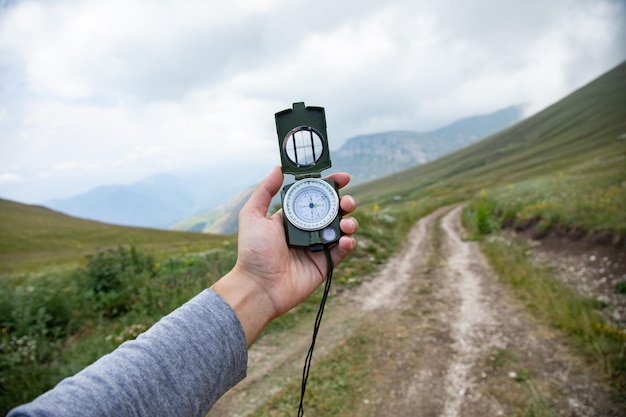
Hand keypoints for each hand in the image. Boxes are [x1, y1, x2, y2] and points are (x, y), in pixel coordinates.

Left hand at [211, 166, 357, 345]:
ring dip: (349, 221)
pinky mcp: (325, 264)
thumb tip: (278, 168)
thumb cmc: (253, 252)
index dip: (331, 185)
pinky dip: (349, 242)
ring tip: (345, 223)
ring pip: (342, 229)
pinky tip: (345, 239)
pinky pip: (342, 250)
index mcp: (292, 216)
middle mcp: (307, 229)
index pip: (315, 195)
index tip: (344, 177)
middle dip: (345, 202)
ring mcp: (317, 247)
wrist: (259, 286)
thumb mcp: (252, 215)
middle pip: (333, 210)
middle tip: (346, 202)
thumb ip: (265, 191)